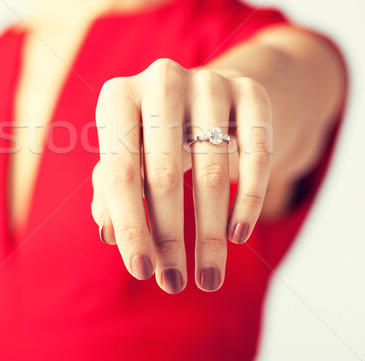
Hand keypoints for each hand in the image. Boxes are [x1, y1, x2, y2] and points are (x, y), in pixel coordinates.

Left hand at [91, 58, 271, 292]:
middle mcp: (160, 81)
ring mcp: (208, 82)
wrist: (205, 96)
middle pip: (164, 174)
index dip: (131, 226)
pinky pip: (256, 152)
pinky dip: (248, 199)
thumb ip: (111, 190)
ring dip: (209, 233)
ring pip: (212, 170)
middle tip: (174, 283)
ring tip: (209, 276)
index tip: (142, 271)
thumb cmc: (153, 136)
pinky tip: (238, 235)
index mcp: (118, 97)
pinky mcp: (250, 91)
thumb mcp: (126, 155)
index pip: (119, 172)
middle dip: (169, 237)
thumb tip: (108, 233)